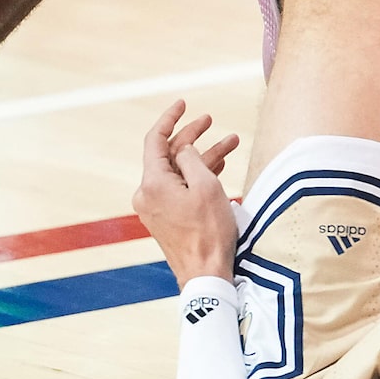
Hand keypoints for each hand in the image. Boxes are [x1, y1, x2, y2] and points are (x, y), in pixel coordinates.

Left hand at [132, 100, 239, 285]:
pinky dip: (197, 176)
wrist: (205, 275)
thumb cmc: (209, 232)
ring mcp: (155, 208)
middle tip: (211, 121)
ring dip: (202, 157)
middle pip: (169, 155)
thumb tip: (184, 149)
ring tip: (231, 143)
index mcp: (153, 183)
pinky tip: (218, 166)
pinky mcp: (166, 218)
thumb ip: (193, 159)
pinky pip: (179, 188)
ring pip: (178, 172)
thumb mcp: (206, 186)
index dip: (170, 118)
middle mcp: (147, 194)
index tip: (183, 103)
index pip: (156, 140)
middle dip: (192, 136)